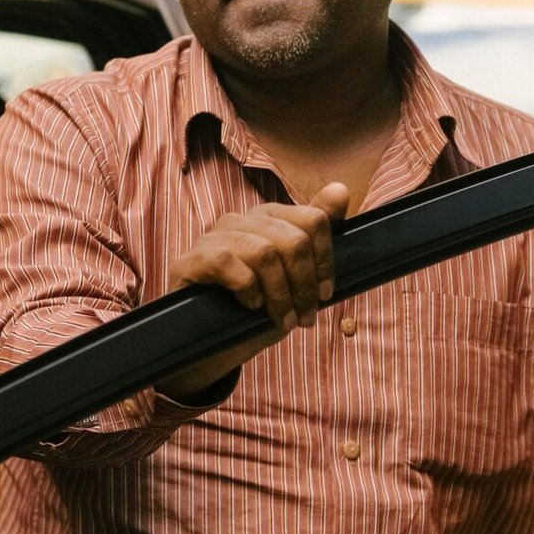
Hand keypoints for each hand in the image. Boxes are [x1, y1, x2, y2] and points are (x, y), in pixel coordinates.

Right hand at [159, 183, 349, 401]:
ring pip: (265, 252)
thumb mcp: (294, 279)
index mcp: (270, 218)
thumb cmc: (254, 309)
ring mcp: (215, 237)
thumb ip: (315, 236)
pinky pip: (227, 261)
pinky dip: (246, 288)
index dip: (325, 261)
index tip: (326, 295)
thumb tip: (340, 189)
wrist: (209, 344)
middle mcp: (243, 220)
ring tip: (282, 320)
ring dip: (280, 294)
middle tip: (304, 317)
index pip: (314, 219)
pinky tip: (250, 305)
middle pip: (294, 240)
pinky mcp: (192, 259)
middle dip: (305, 284)